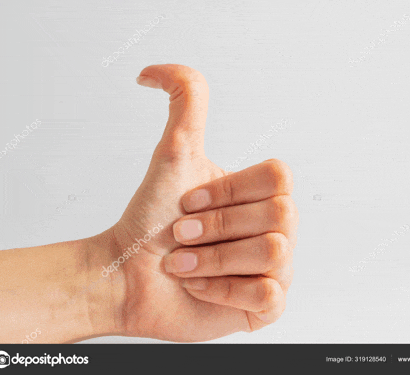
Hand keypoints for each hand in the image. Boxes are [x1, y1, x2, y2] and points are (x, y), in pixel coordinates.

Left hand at [104, 64, 297, 341]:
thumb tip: (157, 69)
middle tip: (184, 235)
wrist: (129, 275)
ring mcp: (275, 268)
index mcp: (262, 195)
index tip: (188, 202)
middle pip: (281, 216)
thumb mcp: (173, 152)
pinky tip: (200, 287)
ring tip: (185, 263)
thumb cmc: (150, 219)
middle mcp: (275, 229)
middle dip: (218, 225)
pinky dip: (223, 289)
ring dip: (215, 259)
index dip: (230, 190)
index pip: (279, 177)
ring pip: (274, 254)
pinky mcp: (267, 306)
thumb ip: (185, 97)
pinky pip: (268, 294)